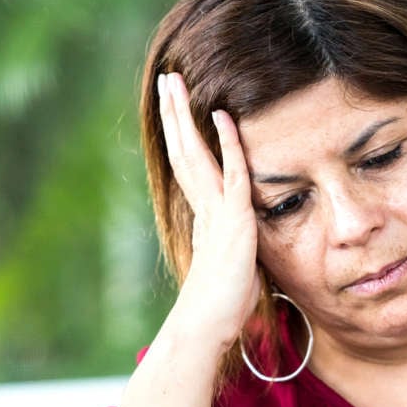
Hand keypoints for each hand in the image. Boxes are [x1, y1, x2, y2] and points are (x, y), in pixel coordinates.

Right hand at [158, 72, 260, 346]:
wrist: (206, 328)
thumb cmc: (222, 307)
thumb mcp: (234, 266)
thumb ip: (235, 246)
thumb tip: (240, 246)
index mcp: (204, 215)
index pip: (189, 164)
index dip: (182, 133)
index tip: (176, 106)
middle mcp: (204, 207)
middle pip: (183, 150)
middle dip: (174, 114)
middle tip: (167, 79)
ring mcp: (215, 212)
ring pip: (196, 154)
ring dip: (185, 117)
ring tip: (175, 84)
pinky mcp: (232, 222)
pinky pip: (233, 175)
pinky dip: (227, 146)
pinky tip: (222, 118)